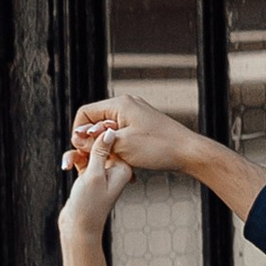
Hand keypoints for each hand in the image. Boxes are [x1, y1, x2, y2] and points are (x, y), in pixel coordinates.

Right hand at [59, 139, 133, 239]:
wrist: (78, 228)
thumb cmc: (89, 205)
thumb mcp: (95, 175)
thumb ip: (101, 151)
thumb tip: (109, 131)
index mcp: (123, 168)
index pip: (113, 140)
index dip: (98, 132)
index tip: (87, 129)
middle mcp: (114, 169)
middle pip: (100, 143)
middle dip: (85, 141)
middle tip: (75, 141)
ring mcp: (102, 172)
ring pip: (88, 150)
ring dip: (76, 153)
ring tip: (68, 162)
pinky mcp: (89, 175)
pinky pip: (81, 159)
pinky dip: (73, 160)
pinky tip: (66, 166)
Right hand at [67, 90, 203, 180]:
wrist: (188, 152)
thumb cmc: (158, 147)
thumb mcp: (122, 145)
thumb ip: (96, 141)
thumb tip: (77, 137)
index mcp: (119, 104)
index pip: (85, 113)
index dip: (79, 133)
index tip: (82, 151)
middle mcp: (126, 104)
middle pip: (96, 121)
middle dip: (92, 140)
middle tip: (96, 159)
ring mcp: (135, 114)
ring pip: (108, 129)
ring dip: (105, 146)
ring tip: (112, 161)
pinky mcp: (142, 125)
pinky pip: (121, 134)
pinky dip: (118, 147)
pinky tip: (123, 161)